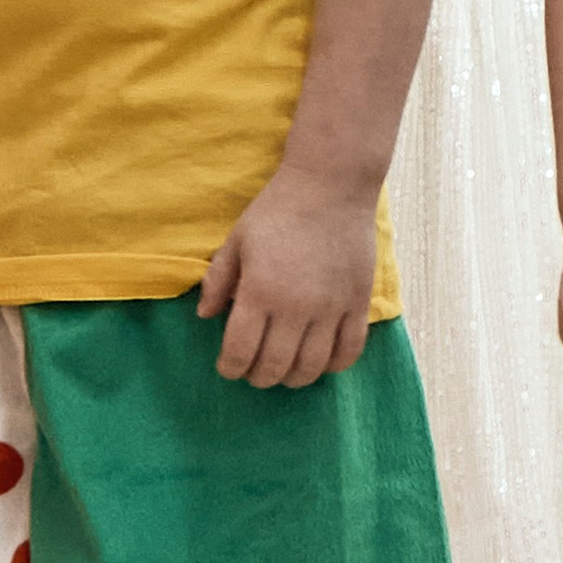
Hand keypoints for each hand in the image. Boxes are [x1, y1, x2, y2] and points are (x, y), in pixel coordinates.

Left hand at [200, 165, 379, 388]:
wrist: (332, 185)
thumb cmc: (278, 209)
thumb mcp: (237, 240)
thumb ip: (218, 280)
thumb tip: (204, 315)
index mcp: (260, 291)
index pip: (240, 352)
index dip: (230, 368)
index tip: (228, 367)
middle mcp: (296, 307)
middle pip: (274, 367)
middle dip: (258, 377)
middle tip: (254, 370)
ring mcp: (331, 308)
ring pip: (311, 367)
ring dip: (293, 377)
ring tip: (285, 369)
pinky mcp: (358, 302)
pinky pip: (349, 351)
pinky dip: (334, 366)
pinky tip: (321, 360)